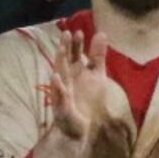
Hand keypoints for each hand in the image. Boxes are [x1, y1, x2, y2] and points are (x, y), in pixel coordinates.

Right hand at [35, 32, 118, 157]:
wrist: (80, 126)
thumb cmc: (86, 98)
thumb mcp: (96, 75)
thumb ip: (97, 55)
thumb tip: (102, 32)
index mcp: (74, 72)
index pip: (74, 55)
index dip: (76, 44)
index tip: (78, 31)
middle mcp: (66, 80)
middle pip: (65, 61)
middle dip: (65, 48)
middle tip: (66, 33)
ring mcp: (62, 93)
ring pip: (60, 76)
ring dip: (59, 64)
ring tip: (60, 51)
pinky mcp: (62, 107)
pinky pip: (60, 96)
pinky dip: (58, 87)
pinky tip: (56, 78)